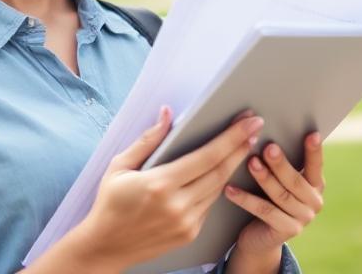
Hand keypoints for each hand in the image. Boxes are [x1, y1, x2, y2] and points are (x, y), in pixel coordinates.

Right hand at [73, 106, 264, 271]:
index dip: (232, 136)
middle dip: (241, 146)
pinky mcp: (190, 234)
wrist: (105, 248)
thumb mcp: (120, 167)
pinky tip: (223, 170)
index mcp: (160, 184)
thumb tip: (167, 113)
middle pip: (221, 171)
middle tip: (256, 126)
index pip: (208, 156)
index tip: (248, 121)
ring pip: (219, 187)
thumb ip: (148, 140)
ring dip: (234, 164)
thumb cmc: (109, 203)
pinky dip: (218, 185)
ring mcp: (187, 222)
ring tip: (244, 144)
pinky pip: (210, 204)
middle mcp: (178, 205)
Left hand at [223, 132, 324, 265]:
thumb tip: (263, 132)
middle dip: (281, 163)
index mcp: (316, 186)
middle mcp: (314, 203)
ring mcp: (302, 219)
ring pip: (280, 195)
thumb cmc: (269, 199)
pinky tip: (230, 188)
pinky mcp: (286, 232)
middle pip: (295, 181)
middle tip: (269, 147)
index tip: (311, 134)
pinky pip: (264, 211)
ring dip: (264, 178)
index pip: (316, 166)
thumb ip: (281, 164)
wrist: (261, 238)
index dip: (314, 151)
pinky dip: (245, 199)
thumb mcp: (280, 181)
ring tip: (250, 162)